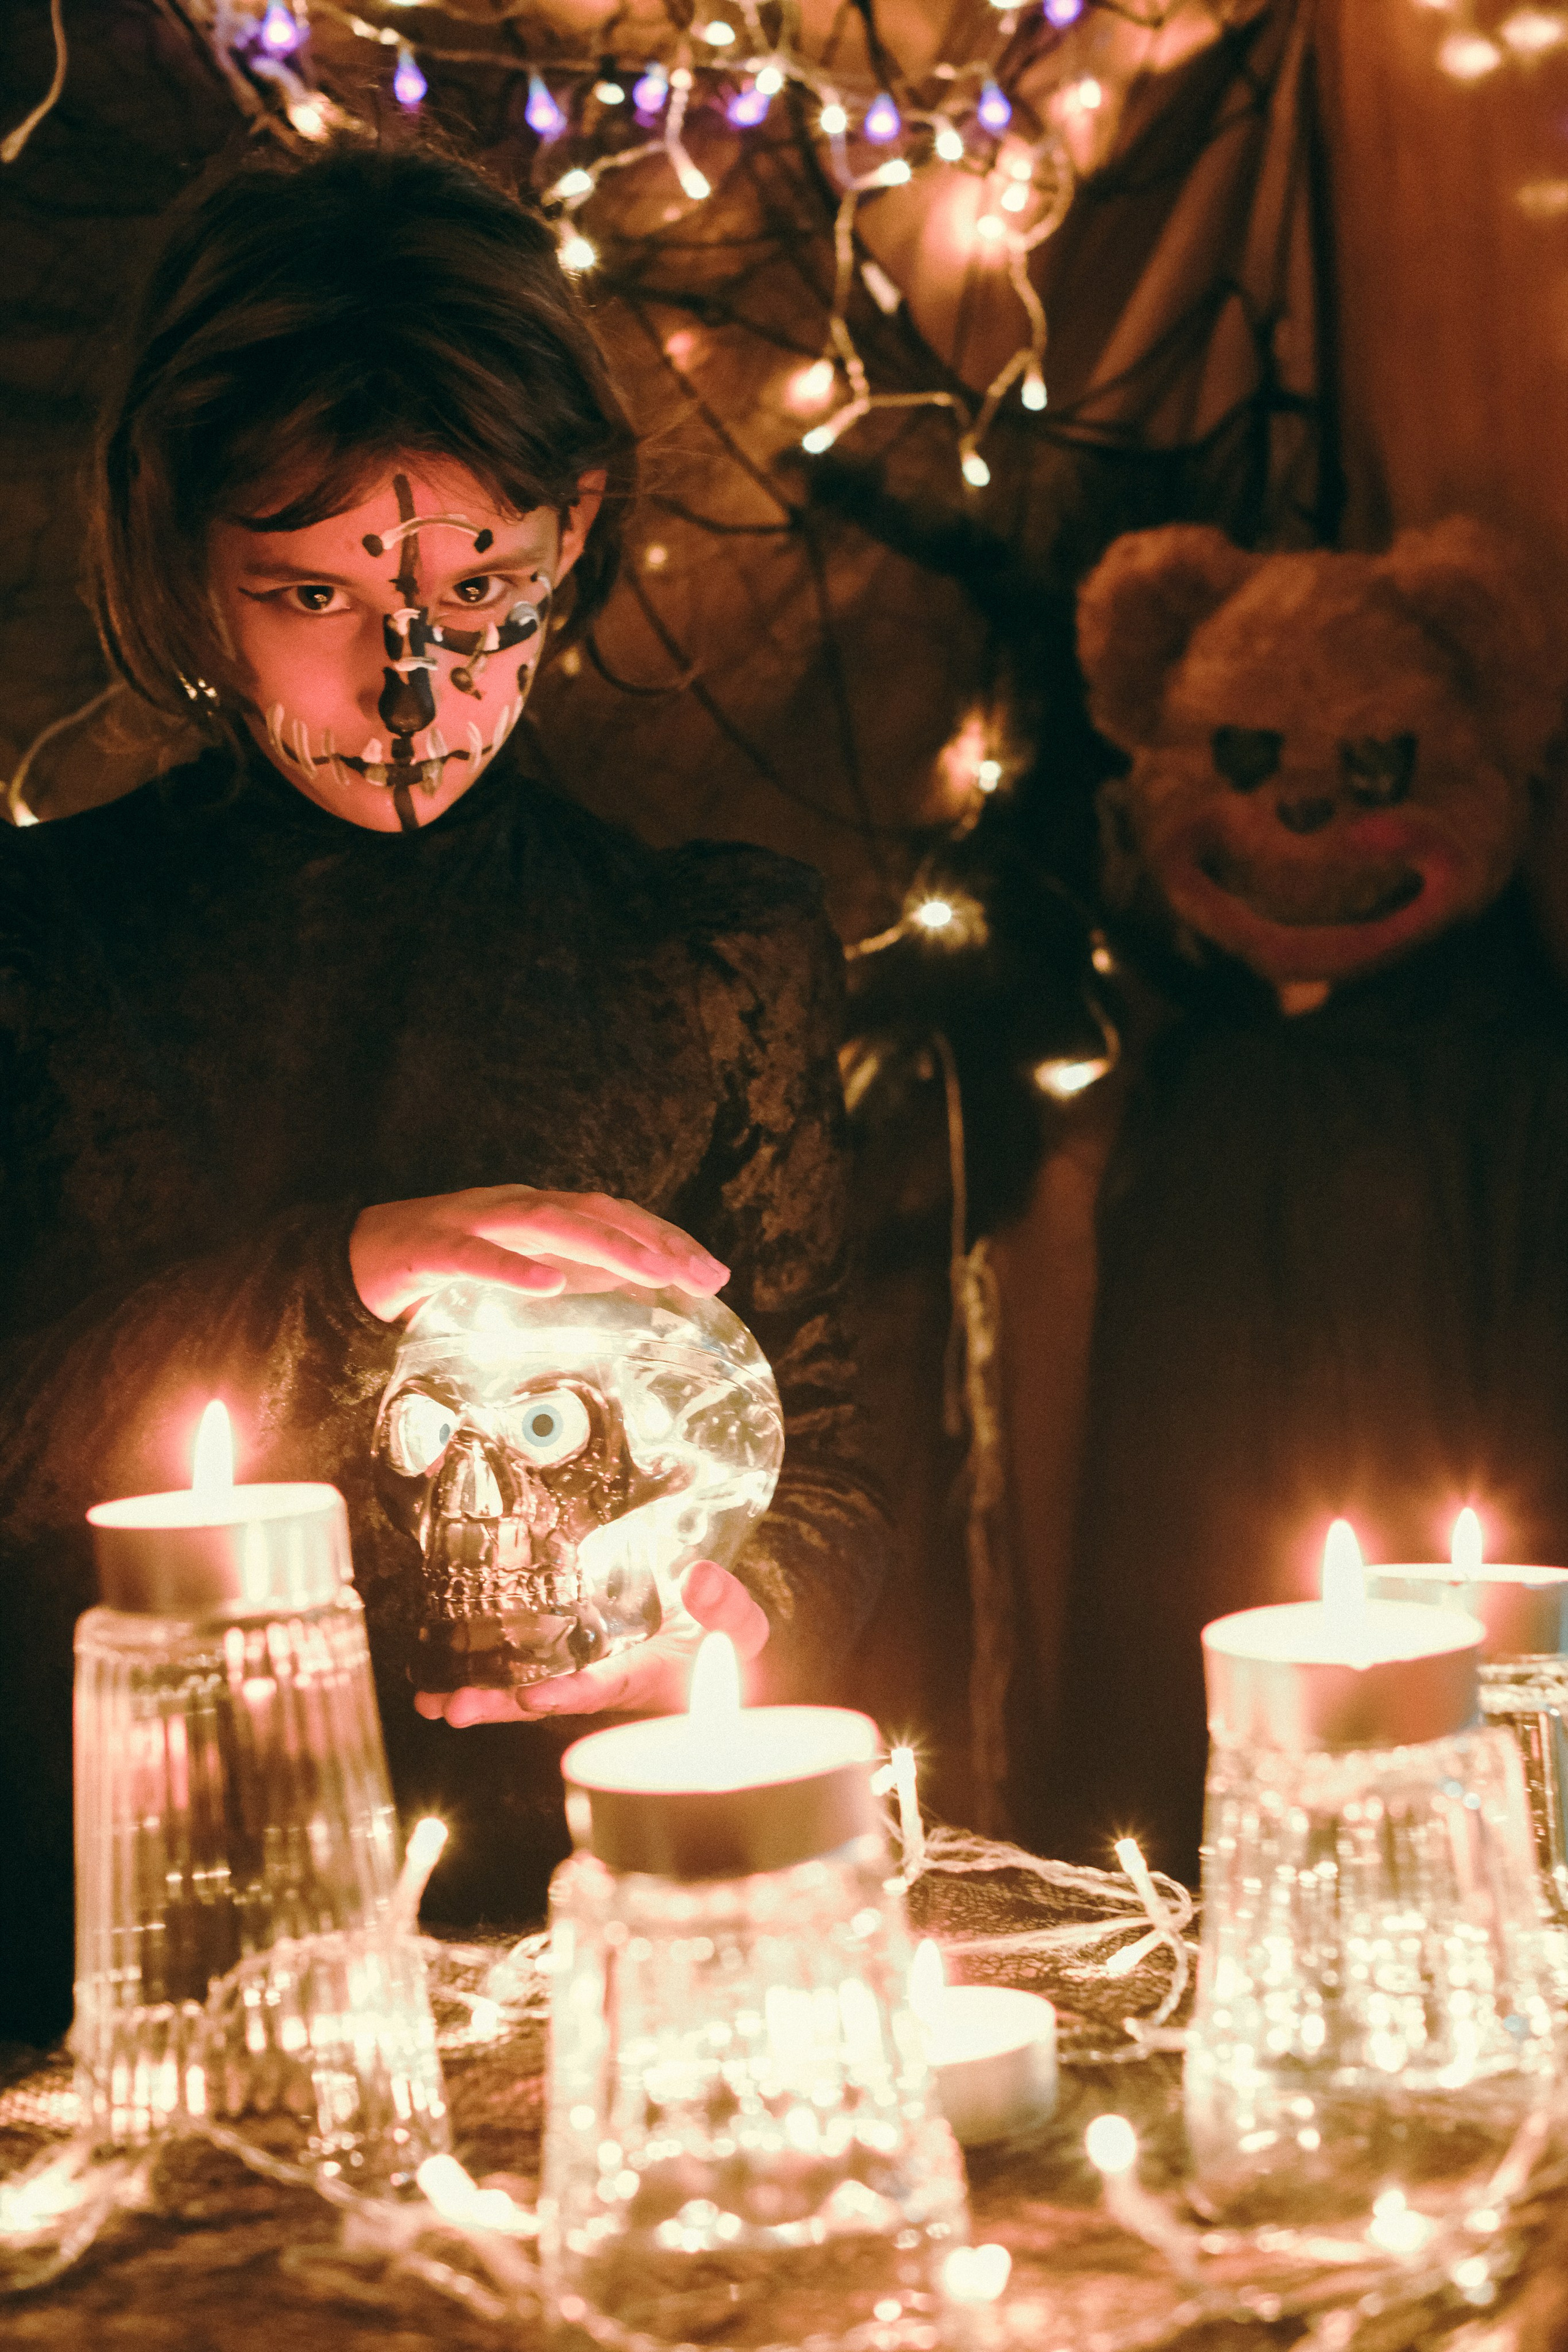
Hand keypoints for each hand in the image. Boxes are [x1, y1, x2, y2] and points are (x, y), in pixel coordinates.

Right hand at [350, 1184, 727, 1322]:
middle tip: (701, 1276)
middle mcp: (515, 1207)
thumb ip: (573, 1279)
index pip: (616, 1216)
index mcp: (540, 1214)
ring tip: (651, 1271)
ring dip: (604, 1245)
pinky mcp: (432, 1246)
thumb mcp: (522, 1271)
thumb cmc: (447, 1266)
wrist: (356, 1257)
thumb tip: (641, 1302)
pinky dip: (513, 1266)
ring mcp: (473, 1220)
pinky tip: (547, 1283)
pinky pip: (476, 1254)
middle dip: (653, 1239)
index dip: (667, 1238)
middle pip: (595, 1211)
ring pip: (548, 1222)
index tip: (714, 1274)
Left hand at [412, 1559, 769, 1726]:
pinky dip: (481, 1668)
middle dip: (502, 1704)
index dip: (572, 1692)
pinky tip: (438, 1672)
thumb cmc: (725, 1639)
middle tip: (456, 1708)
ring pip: (523, 1686)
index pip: (609, 1686)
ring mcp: (579, 1667)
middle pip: (549, 1697)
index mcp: (649, 1677)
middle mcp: (605, 1681)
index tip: (533, 1696)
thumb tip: (697, 1577)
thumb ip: (726, 1606)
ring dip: (480, 1695)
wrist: (712, 1641)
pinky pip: (519, 1663)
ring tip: (432, 1701)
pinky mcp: (563, 1650)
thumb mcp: (739, 1626)